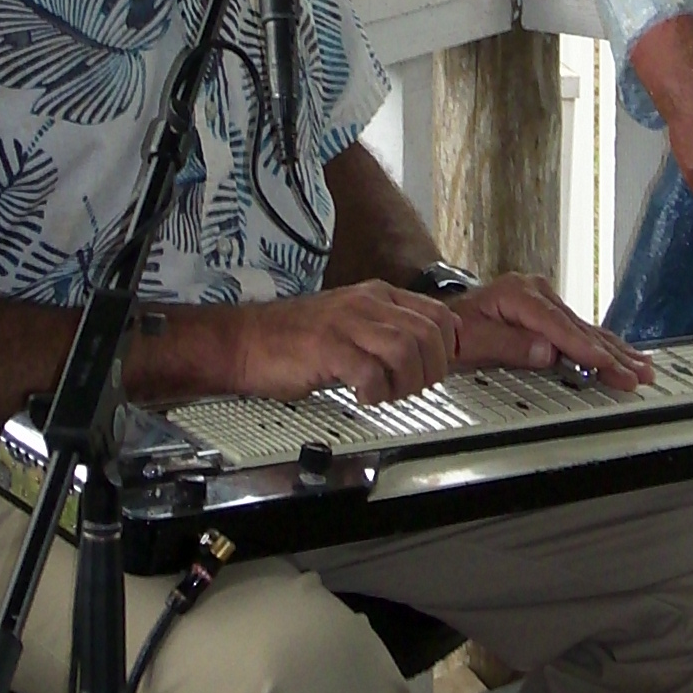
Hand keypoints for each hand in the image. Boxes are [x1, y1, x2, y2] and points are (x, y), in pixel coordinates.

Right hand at [219, 281, 463, 403]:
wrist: (244, 341)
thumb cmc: (293, 339)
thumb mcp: (348, 322)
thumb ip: (383, 331)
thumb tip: (423, 355)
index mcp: (375, 296)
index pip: (437, 314)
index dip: (448, 346)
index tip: (440, 368)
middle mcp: (365, 304)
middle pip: (428, 334)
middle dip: (430, 371)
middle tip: (412, 389)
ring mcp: (346, 323)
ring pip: (406, 351)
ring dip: (405, 383)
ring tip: (387, 394)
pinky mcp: (327, 348)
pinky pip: (371, 373)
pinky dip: (375, 392)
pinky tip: (362, 396)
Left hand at [449, 276, 651, 390]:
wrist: (447, 313)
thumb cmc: (455, 326)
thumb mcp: (472, 337)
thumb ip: (508, 344)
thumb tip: (547, 352)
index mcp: (519, 294)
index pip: (558, 326)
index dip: (584, 348)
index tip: (606, 365)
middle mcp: (537, 292)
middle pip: (579, 328)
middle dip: (612, 355)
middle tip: (637, 376)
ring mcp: (546, 299)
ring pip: (587, 329)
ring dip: (617, 351)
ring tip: (644, 368)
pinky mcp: (550, 310)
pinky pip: (581, 329)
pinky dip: (604, 345)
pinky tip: (625, 354)